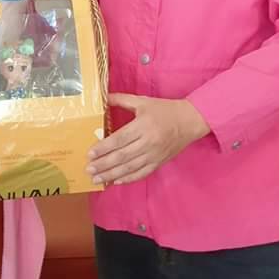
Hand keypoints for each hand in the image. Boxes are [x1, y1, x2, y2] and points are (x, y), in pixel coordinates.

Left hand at [87, 94, 210, 185]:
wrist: (189, 121)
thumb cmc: (164, 109)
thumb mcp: (143, 101)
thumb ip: (123, 100)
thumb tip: (104, 97)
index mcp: (143, 125)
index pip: (119, 139)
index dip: (104, 147)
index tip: (90, 153)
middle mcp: (148, 142)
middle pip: (122, 156)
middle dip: (104, 164)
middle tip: (89, 170)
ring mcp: (154, 155)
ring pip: (130, 168)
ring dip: (111, 174)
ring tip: (97, 179)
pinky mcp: (159, 163)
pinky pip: (142, 173)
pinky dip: (128, 178)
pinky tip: (116, 181)